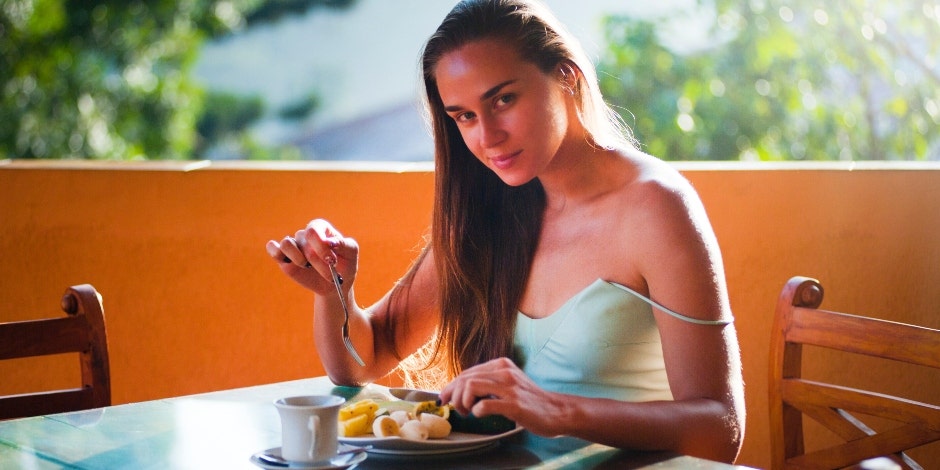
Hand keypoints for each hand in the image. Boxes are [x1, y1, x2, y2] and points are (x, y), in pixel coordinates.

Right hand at [265, 219, 358, 295]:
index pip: (313, 229)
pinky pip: (272, 248)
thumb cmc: (345, 266)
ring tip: (308, 267)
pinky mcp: (283, 257)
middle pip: (303, 240)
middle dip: (317, 260)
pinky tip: (289, 263)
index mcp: (322, 228)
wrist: (335, 286)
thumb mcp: (351, 253)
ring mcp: (294, 245)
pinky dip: (277, 253)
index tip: (331, 260)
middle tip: (329, 274)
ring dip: (298, 259)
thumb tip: (329, 242)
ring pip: (286, 244)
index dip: (320, 245)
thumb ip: (344, 244)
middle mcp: (306, 235)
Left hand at [439, 357, 563, 436]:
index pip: (467, 372)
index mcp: (501, 364)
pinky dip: (476, 411)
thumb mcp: (509, 383)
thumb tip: (460, 389)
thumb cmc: (529, 400)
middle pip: (465, 378)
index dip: (451, 386)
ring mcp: (510, 387)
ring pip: (471, 387)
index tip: (444, 398)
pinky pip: (485, 405)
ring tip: (467, 412)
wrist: (556, 411)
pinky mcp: (514, 404)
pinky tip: (480, 415)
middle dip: (453, 395)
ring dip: (462, 402)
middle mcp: (504, 372)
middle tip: (456, 409)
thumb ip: (489, 382)